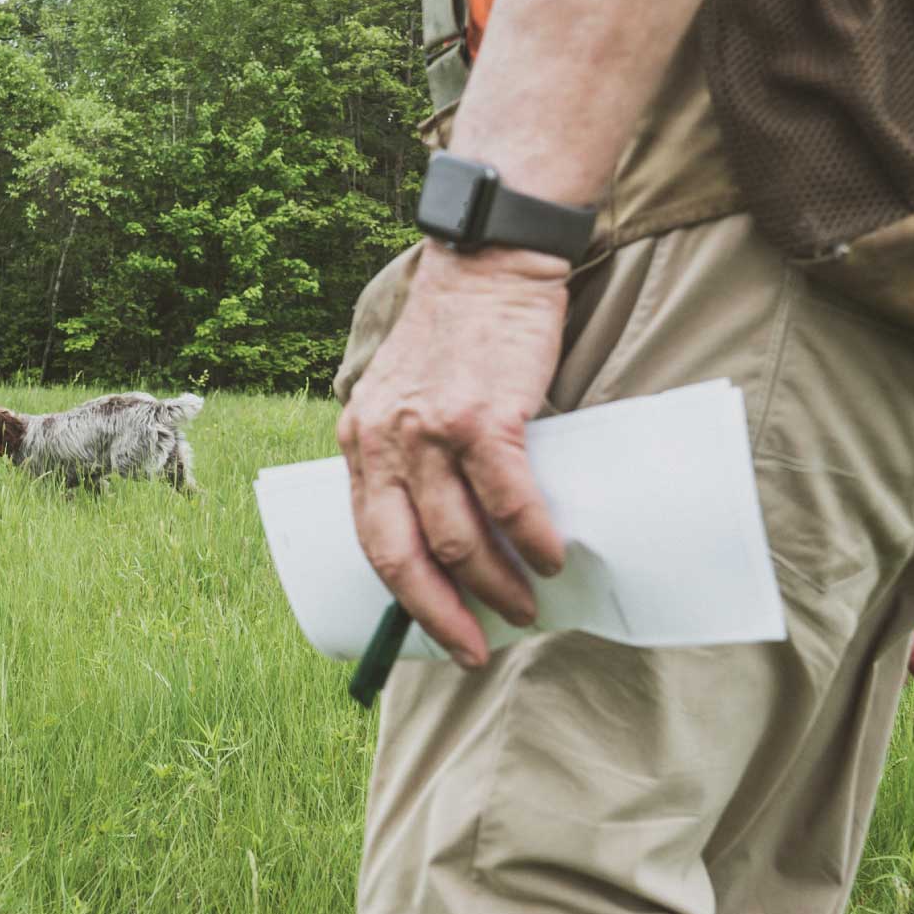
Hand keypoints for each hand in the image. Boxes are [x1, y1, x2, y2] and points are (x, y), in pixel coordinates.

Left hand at [337, 242, 570, 669]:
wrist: (490, 263)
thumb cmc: (461, 335)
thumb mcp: (408, 395)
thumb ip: (415, 453)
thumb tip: (452, 532)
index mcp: (361, 441)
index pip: (372, 543)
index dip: (407, 602)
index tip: (442, 639)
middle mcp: (385, 440)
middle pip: (406, 556)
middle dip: (443, 614)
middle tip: (478, 650)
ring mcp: (430, 430)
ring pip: (459, 538)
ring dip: (497, 584)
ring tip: (527, 604)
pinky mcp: (483, 416)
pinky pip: (509, 500)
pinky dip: (534, 538)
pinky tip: (553, 558)